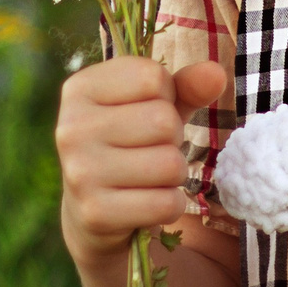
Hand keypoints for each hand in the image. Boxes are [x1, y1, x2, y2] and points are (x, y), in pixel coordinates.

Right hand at [56, 55, 230, 272]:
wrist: (92, 210)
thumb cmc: (130, 144)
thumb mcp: (155, 105)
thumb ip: (187, 85)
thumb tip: (216, 74)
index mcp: (79, 89)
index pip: (152, 77)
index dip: (166, 97)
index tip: (145, 113)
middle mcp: (71, 128)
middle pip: (163, 121)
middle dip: (172, 138)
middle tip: (150, 150)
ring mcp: (80, 172)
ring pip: (169, 164)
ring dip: (174, 173)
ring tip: (150, 176)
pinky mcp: (95, 213)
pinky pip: (166, 203)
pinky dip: (171, 204)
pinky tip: (148, 202)